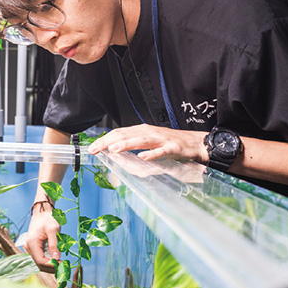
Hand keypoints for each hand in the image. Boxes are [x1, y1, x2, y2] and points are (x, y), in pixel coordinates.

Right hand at [24, 209, 60, 266]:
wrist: (43, 212)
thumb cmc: (48, 219)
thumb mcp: (53, 230)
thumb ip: (54, 244)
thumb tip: (56, 258)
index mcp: (32, 242)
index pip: (40, 261)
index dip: (51, 265)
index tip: (63, 265)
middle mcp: (29, 247)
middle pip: (39, 264)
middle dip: (51, 267)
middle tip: (64, 267)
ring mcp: (31, 248)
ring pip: (39, 263)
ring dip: (50, 266)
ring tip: (62, 264)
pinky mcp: (34, 248)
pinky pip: (40, 258)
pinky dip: (48, 261)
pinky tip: (57, 260)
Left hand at [87, 124, 208, 162]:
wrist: (195, 142)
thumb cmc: (169, 143)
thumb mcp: (147, 141)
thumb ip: (132, 144)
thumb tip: (112, 150)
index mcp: (141, 130)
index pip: (118, 133)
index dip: (104, 140)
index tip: (92, 148)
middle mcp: (149, 132)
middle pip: (126, 135)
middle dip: (109, 142)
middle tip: (95, 149)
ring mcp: (161, 139)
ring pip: (141, 140)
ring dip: (126, 144)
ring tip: (113, 149)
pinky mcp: (173, 147)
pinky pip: (162, 151)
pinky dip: (152, 154)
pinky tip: (142, 157)